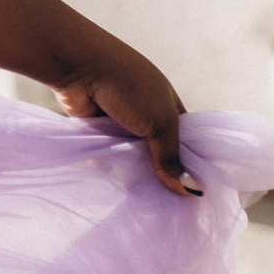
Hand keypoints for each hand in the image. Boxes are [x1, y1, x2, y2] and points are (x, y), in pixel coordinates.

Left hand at [52, 46, 200, 197]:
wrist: (77, 67)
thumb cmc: (126, 88)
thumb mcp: (159, 122)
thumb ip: (171, 156)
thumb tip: (192, 190)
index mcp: (167, 105)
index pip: (185, 139)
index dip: (190, 163)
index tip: (196, 192)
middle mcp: (145, 112)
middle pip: (157, 150)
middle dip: (161, 173)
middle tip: (170, 206)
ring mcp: (119, 120)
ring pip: (132, 154)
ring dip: (134, 171)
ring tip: (145, 200)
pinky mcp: (97, 129)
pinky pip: (109, 152)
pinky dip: (112, 165)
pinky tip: (118, 188)